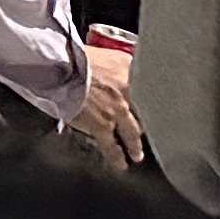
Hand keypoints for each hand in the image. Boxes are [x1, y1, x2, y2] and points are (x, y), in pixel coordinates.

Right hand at [68, 39, 146, 165]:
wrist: (61, 67)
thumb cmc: (75, 57)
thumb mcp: (104, 53)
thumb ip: (118, 63)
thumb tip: (121, 69)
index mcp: (129, 69)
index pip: (151, 87)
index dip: (154, 100)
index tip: (159, 108)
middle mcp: (128, 91)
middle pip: (145, 113)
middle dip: (148, 125)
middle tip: (153, 134)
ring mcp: (117, 111)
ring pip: (132, 133)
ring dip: (135, 146)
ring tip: (137, 155)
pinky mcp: (102, 126)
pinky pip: (112, 147)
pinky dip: (116, 158)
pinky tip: (120, 164)